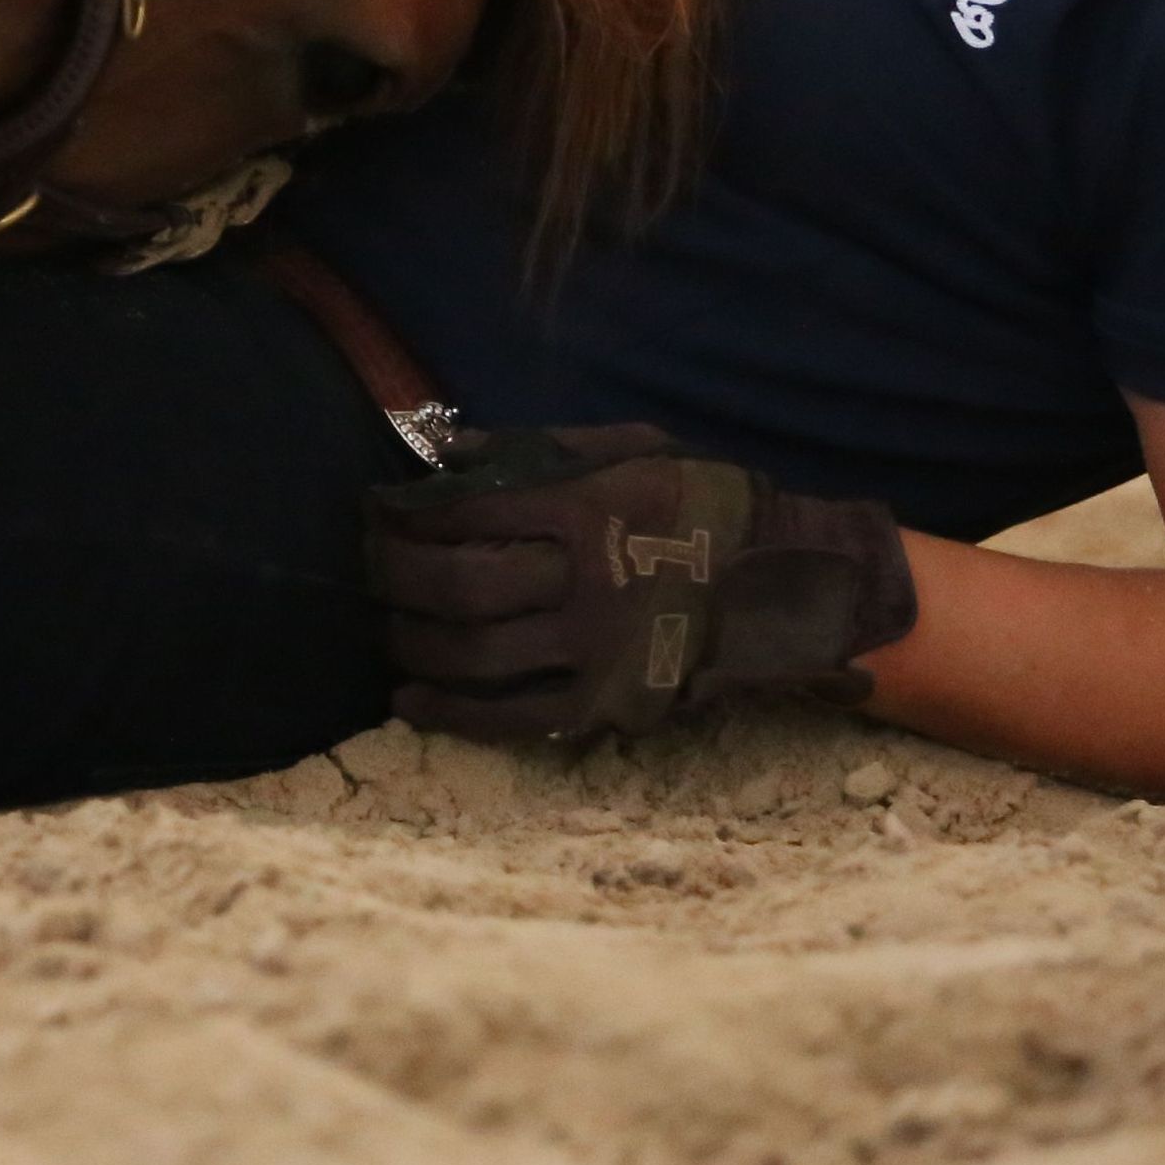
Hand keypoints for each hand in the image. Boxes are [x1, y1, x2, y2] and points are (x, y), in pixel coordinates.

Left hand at [363, 423, 918, 741]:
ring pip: (476, 656)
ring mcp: (598, 652)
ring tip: (386, 628)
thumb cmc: (709, 505)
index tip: (377, 509)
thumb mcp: (635, 448)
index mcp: (592, 509)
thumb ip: (537, 447)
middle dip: (396, 576)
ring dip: (412, 643)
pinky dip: (452, 714)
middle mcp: (589, 583)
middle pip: (460, 586)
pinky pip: (513, 718)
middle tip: (370, 568)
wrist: (794, 586)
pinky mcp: (609, 705)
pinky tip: (411, 699)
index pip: (469, 513)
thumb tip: (442, 445)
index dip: (408, 513)